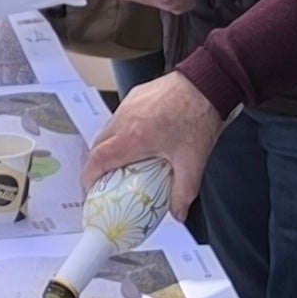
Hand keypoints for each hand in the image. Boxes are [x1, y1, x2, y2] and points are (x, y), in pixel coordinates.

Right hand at [87, 72, 226, 214]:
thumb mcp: (193, 162)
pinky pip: (119, 117)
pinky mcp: (136, 95)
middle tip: (107, 180)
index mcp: (133, 138)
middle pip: (98, 146)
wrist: (207, 82)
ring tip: (123, 162)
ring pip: (107, 130)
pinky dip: (120, 132)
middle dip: (98, 165)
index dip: (89, 176)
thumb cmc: (199, 118)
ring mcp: (128, 105)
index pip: (98, 159)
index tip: (91, 188)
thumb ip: (183, 192)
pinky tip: (138, 139)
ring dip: (109, 147)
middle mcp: (124, 119)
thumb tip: (178, 214)